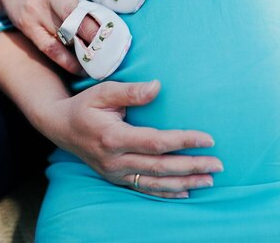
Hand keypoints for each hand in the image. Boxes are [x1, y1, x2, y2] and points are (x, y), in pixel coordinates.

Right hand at [0, 0, 119, 73]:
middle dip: (96, 29)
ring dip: (87, 49)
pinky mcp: (29, 28)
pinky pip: (50, 49)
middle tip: (118, 42)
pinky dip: (69, 62)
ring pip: (65, 34)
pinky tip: (85, 69)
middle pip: (75, 12)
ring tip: (108, 61)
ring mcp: (38, 11)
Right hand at [40, 80, 222, 197]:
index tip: (208, 139)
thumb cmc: (85, 105)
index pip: (156, 142)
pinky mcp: (117, 178)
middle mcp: (115, 160)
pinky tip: (185, 193)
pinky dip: (166, 193)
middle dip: (192, 166)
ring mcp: (116, 173)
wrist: (60, 127)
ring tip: (210, 181)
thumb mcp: (104, 91)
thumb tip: (158, 87)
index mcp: (114, 137)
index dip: (184, 141)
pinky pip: (144, 189)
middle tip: (218, 164)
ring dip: (185, 183)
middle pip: (161, 167)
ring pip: (155, 182)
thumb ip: (131, 91)